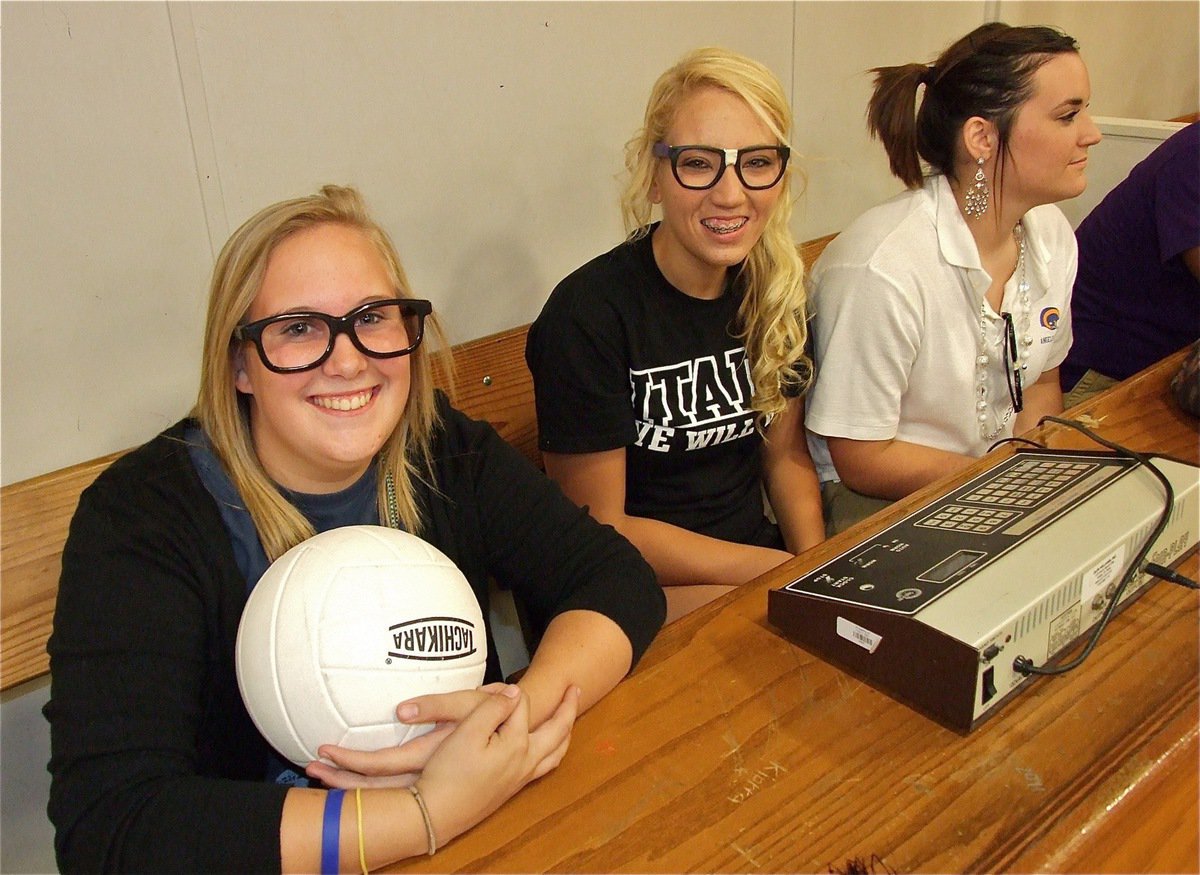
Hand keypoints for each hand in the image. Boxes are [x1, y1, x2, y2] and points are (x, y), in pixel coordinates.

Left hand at [306, 683, 509, 787]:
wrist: (518, 740)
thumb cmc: (493, 718)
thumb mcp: (470, 707)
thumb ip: (440, 706)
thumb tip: (401, 711)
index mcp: (428, 760)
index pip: (380, 766)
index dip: (350, 763)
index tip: (324, 752)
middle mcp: (422, 777)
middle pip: (372, 789)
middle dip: (341, 782)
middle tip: (309, 769)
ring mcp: (425, 781)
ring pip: (380, 791)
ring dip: (350, 784)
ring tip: (319, 770)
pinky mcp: (430, 777)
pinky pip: (392, 782)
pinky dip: (368, 777)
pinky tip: (353, 767)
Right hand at [416, 683, 580, 845]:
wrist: (436, 815)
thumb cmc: (448, 773)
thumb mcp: (467, 732)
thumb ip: (494, 708)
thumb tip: (515, 692)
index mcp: (517, 744)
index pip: (522, 706)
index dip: (507, 693)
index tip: (488, 689)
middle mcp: (527, 762)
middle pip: (557, 730)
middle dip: (568, 708)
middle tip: (575, 689)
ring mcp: (522, 778)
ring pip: (556, 753)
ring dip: (566, 733)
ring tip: (570, 719)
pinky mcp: (512, 789)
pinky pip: (545, 767)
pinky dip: (554, 752)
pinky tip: (547, 750)